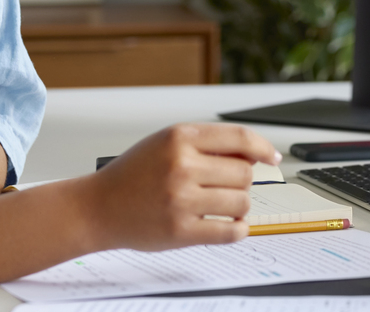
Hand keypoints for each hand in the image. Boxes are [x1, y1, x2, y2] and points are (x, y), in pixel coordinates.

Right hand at [81, 124, 278, 251]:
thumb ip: (206, 144)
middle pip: (245, 173)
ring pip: (241, 202)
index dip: (262, 147)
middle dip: (243, 180)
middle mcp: (181, 166)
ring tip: (223, 205)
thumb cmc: (133, 175)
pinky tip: (230, 225)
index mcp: (179, 137)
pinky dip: (238, 230)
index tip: (271, 157)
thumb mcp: (165, 143)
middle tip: (228, 186)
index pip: (239, 138)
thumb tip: (254, 156)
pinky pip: (230, 231)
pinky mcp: (181, 230)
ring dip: (240, 206)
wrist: (98, 207)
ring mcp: (181, 199)